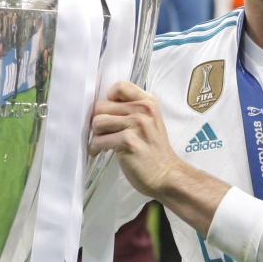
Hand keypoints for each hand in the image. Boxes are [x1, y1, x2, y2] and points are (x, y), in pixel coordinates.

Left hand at [89, 81, 179, 197]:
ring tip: (103, 143)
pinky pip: (99, 139)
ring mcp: (137, 124)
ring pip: (97, 121)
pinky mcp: (128, 141)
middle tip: (103, 134)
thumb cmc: (154, 151)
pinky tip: (101, 152)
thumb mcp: (149, 122)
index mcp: (148, 102)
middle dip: (98, 122)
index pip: (119, 86)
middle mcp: (143, 110)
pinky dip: (96, 147)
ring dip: (95, 135)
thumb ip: (131, 110)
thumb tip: (101, 107)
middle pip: (101, 106)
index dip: (108, 99)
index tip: (110, 114)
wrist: (166, 175)